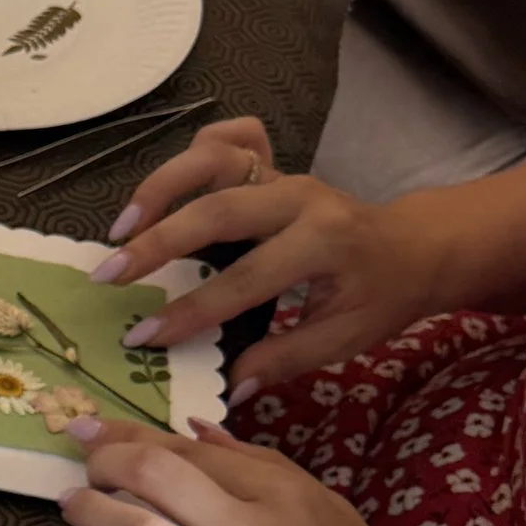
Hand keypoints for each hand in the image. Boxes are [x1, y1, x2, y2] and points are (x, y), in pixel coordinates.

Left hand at [57, 418, 447, 525]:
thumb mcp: (323, 512)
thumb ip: (259, 465)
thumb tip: (195, 428)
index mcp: (279, 495)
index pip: (188, 452)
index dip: (129, 437)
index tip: (88, 432)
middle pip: (160, 480)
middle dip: (106, 464)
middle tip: (80, 468)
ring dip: (100, 516)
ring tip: (73, 506)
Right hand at [99, 118, 519, 396]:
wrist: (415, 246)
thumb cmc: (381, 295)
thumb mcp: (346, 338)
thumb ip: (285, 360)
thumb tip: (228, 387)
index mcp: (324, 242)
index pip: (244, 280)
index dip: (190, 312)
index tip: (141, 337)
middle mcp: (299, 198)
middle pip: (216, 209)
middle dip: (157, 242)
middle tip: (110, 275)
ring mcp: (284, 174)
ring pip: (213, 158)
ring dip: (161, 187)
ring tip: (121, 228)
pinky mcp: (273, 167)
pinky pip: (229, 139)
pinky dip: (194, 154)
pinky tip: (165, 189)